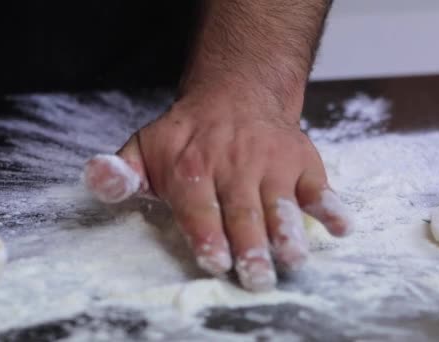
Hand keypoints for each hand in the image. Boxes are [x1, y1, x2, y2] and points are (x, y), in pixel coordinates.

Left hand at [85, 87, 352, 291]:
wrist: (235, 94)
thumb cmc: (186, 136)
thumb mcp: (144, 148)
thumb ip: (121, 172)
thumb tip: (96, 179)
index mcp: (192, 167)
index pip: (199, 206)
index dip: (207, 234)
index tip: (215, 260)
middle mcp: (234, 164)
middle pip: (242, 211)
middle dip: (250, 246)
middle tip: (256, 278)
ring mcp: (271, 162)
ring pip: (280, 202)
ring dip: (288, 230)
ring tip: (293, 258)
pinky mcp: (301, 160)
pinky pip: (318, 184)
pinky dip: (331, 205)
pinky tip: (342, 226)